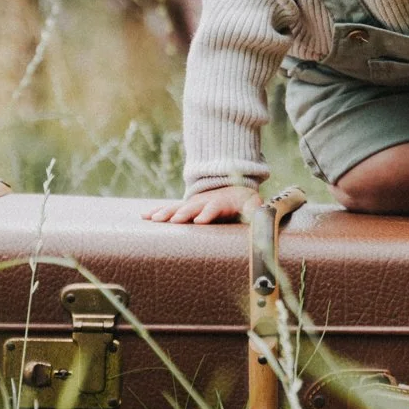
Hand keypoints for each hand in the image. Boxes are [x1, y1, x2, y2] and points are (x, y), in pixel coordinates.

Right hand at [144, 185, 259, 224]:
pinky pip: (169, 210)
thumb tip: (263, 217)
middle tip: (173, 221)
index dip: (207, 213)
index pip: (214, 208)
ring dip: (165, 213)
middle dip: (183, 214)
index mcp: (221, 203)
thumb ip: (257, 212)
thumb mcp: (254, 205)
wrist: (233, 188)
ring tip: (153, 219)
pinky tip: (144, 217)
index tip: (199, 221)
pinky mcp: (185, 208)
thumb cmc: (244, 202)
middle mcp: (204, 202)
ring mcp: (193, 204)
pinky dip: (157, 212)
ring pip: (177, 207)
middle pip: (192, 207)